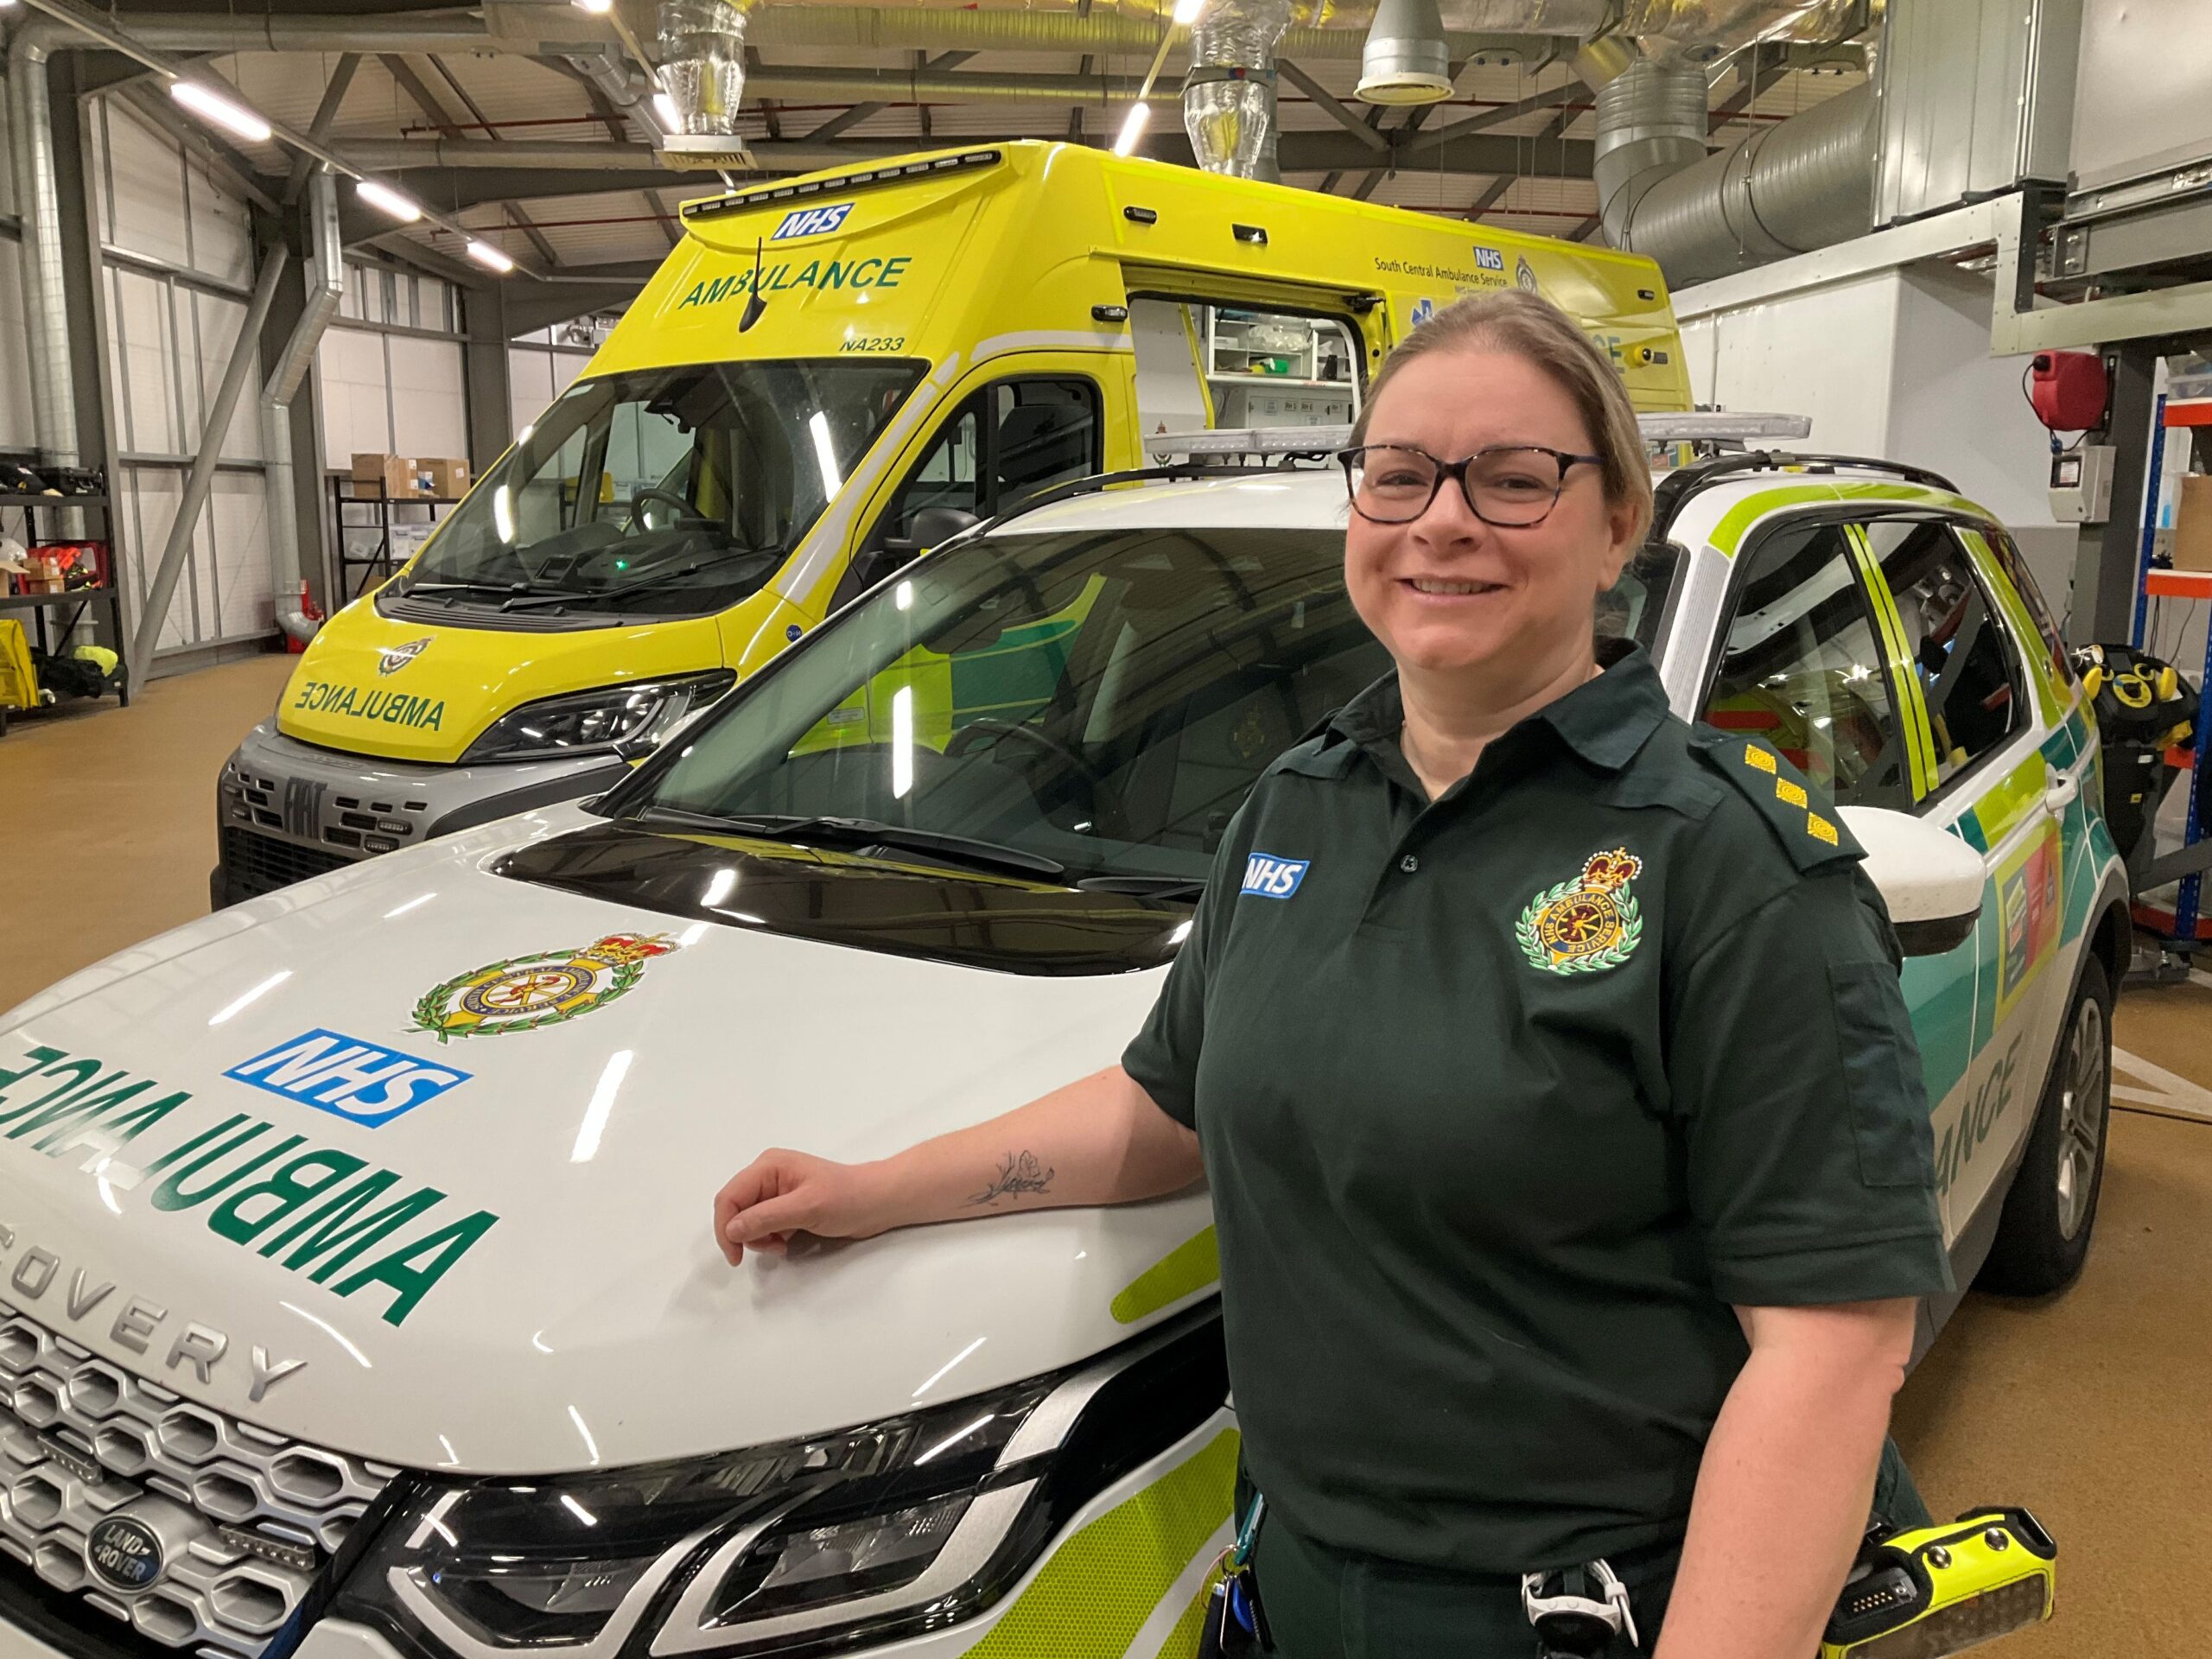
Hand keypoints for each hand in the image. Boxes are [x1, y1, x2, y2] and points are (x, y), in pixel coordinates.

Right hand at [713, 1149, 894, 1265]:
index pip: (729, 1197)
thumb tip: (731, 1229)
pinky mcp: (785, 1206)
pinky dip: (769, 1238)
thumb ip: (766, 1218)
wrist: (878, 1203)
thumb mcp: (806, 1208)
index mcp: (769, 1166)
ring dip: (758, 1238)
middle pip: (735, 1209)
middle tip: (770, 1249)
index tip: (736, 1257)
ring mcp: (776, 1190)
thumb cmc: (847, 1199)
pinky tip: (786, 1242)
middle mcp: (768, 1175)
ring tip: (782, 1245)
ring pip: (746, 1220)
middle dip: (744, 1234)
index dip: (725, 1228)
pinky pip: (762, 1225)